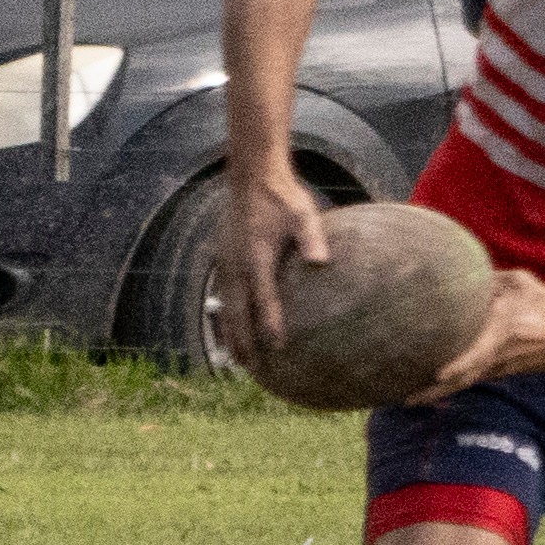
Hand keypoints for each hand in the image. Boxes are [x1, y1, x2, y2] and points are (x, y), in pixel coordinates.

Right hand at [213, 170, 329, 367]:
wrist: (251, 175)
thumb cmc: (283, 195)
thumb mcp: (304, 212)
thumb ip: (312, 237)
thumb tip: (322, 262)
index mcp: (257, 254)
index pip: (263, 296)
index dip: (270, 322)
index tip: (277, 347)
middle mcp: (236, 262)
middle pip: (237, 310)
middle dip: (242, 340)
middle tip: (251, 368)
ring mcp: (225, 261)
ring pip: (226, 305)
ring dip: (231, 333)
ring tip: (238, 360)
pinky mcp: (222, 258)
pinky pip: (223, 294)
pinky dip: (227, 315)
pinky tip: (233, 329)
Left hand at [409, 269, 544, 400]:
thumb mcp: (521, 282)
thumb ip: (492, 279)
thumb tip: (462, 274)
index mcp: (506, 330)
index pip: (480, 352)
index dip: (460, 364)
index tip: (439, 373)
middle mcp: (501, 354)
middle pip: (465, 378)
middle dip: (435, 391)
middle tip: (407, 399)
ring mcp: (502, 367)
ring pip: (467, 383)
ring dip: (440, 392)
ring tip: (411, 399)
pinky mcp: (504, 372)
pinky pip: (474, 379)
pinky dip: (453, 386)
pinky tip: (435, 388)